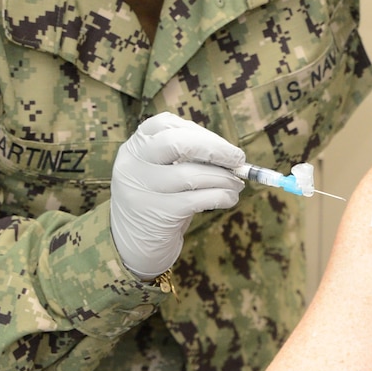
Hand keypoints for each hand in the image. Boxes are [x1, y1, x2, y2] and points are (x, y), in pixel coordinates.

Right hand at [110, 114, 245, 278]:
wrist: (133, 246)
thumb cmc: (158, 201)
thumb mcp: (161, 173)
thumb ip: (186, 158)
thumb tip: (229, 154)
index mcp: (133, 148)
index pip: (164, 123)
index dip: (198, 131)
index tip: (219, 144)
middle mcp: (133, 165)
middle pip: (177, 142)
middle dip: (215, 149)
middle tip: (238, 159)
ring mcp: (143, 191)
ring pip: (192, 174)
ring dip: (224, 177)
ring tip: (237, 183)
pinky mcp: (159, 215)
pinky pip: (199, 199)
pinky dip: (222, 196)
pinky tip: (229, 198)